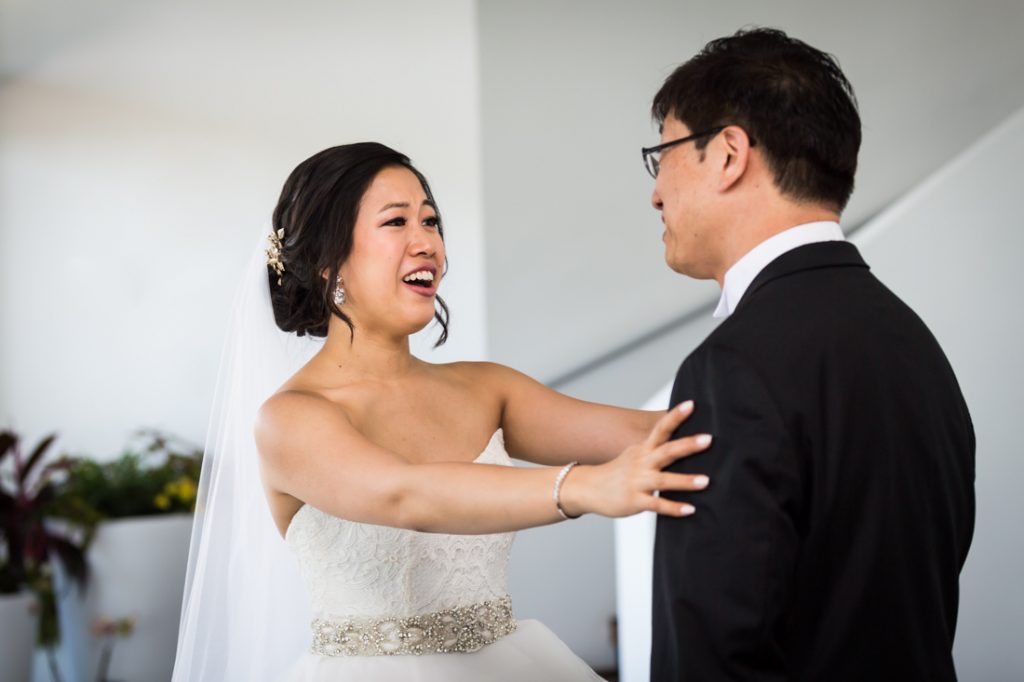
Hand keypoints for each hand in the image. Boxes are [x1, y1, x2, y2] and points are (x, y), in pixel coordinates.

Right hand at [559, 400, 710, 517]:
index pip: (661, 429)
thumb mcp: (634, 454)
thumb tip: (679, 441)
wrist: (587, 488)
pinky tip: (690, 509)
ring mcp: (637, 482)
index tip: (692, 404)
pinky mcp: (635, 501)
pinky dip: (674, 508)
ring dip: (685, 481)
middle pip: (666, 451)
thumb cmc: (617, 472)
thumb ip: (655, 449)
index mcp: (643, 450)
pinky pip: (657, 505)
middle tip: (708, 439)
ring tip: (706, 481)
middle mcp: (641, 463)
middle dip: (688, 445)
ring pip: (664, 480)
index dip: (676, 416)